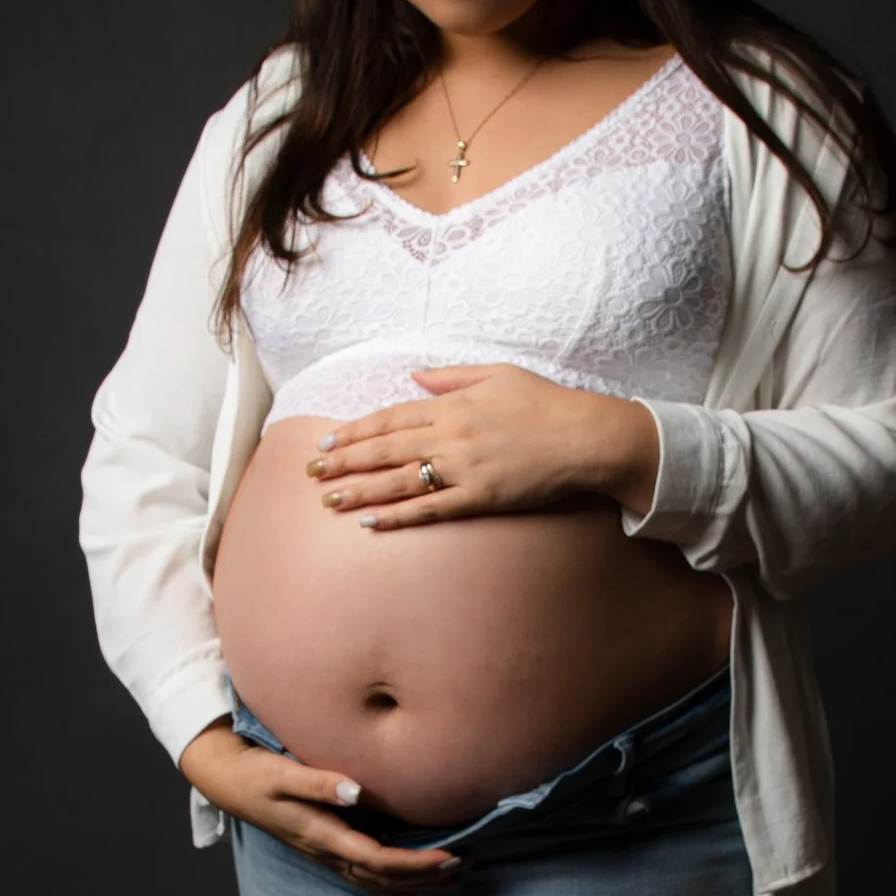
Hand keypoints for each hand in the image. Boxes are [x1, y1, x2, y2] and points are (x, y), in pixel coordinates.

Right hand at [177, 719, 464, 891]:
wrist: (229, 782)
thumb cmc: (257, 773)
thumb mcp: (283, 773)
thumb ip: (319, 783)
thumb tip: (356, 791)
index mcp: (322, 834)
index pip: (378, 860)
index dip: (416, 864)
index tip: (451, 857)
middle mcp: (327, 850)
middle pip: (384, 878)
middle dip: (426, 876)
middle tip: (468, 865)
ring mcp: (326, 852)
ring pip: (377, 881)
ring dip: (416, 882)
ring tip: (455, 876)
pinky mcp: (327, 846)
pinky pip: (366, 875)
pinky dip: (394, 883)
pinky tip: (417, 884)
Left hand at [303, 366, 659, 526]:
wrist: (585, 437)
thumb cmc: (545, 403)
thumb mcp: (497, 374)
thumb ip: (451, 376)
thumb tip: (415, 376)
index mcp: (452, 405)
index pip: (390, 417)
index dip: (356, 430)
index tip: (328, 439)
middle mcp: (451, 436)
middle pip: (385, 449)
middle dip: (344, 461)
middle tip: (311, 471)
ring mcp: (464, 469)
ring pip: (399, 481)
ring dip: (360, 490)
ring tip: (327, 499)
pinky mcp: (480, 498)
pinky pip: (430, 509)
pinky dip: (398, 516)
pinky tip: (371, 522)